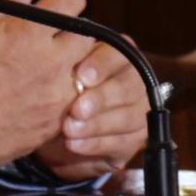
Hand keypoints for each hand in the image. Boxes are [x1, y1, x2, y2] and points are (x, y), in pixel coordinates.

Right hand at [0, 0, 105, 172]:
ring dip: (73, 66)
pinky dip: (67, 96)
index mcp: (28, 33)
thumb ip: (3, 2)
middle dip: (71, 33)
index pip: (72, 1)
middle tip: (51, 40)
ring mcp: (57, 95)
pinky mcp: (56, 122)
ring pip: (87, 71)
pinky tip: (43, 97)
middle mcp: (51, 62)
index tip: (55, 7)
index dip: (64, 0)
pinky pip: (78, 102)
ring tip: (48, 71)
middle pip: (86, 35)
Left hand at [41, 46, 151, 182]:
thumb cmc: (59, 91)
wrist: (59, 129)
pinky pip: (121, 143)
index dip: (102, 64)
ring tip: (68, 129)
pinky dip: (95, 144)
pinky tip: (73, 144)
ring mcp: (139, 112)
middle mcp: (135, 82)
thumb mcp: (60, 74)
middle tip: (75, 109)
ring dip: (95, 125)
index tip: (80, 76)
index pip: (119, 54)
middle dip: (101, 99)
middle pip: (128, 87)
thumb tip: (56, 51)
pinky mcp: (134, 140)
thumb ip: (64, 62)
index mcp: (118, 57)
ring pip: (127, 117)